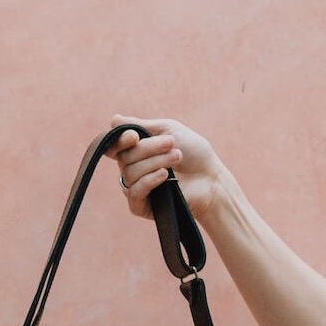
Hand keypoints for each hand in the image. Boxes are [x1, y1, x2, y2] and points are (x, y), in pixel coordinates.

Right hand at [107, 114, 226, 220]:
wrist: (211, 178)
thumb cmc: (193, 153)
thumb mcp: (168, 130)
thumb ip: (141, 125)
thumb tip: (114, 119)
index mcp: (135, 152)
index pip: (114, 147)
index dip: (119, 141)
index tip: (134, 136)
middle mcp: (131, 169)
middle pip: (124, 158)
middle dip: (149, 148)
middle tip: (172, 144)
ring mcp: (134, 188)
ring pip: (130, 173)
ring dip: (156, 162)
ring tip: (177, 157)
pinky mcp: (140, 206)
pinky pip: (134, 192)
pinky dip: (149, 181)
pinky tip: (165, 176)